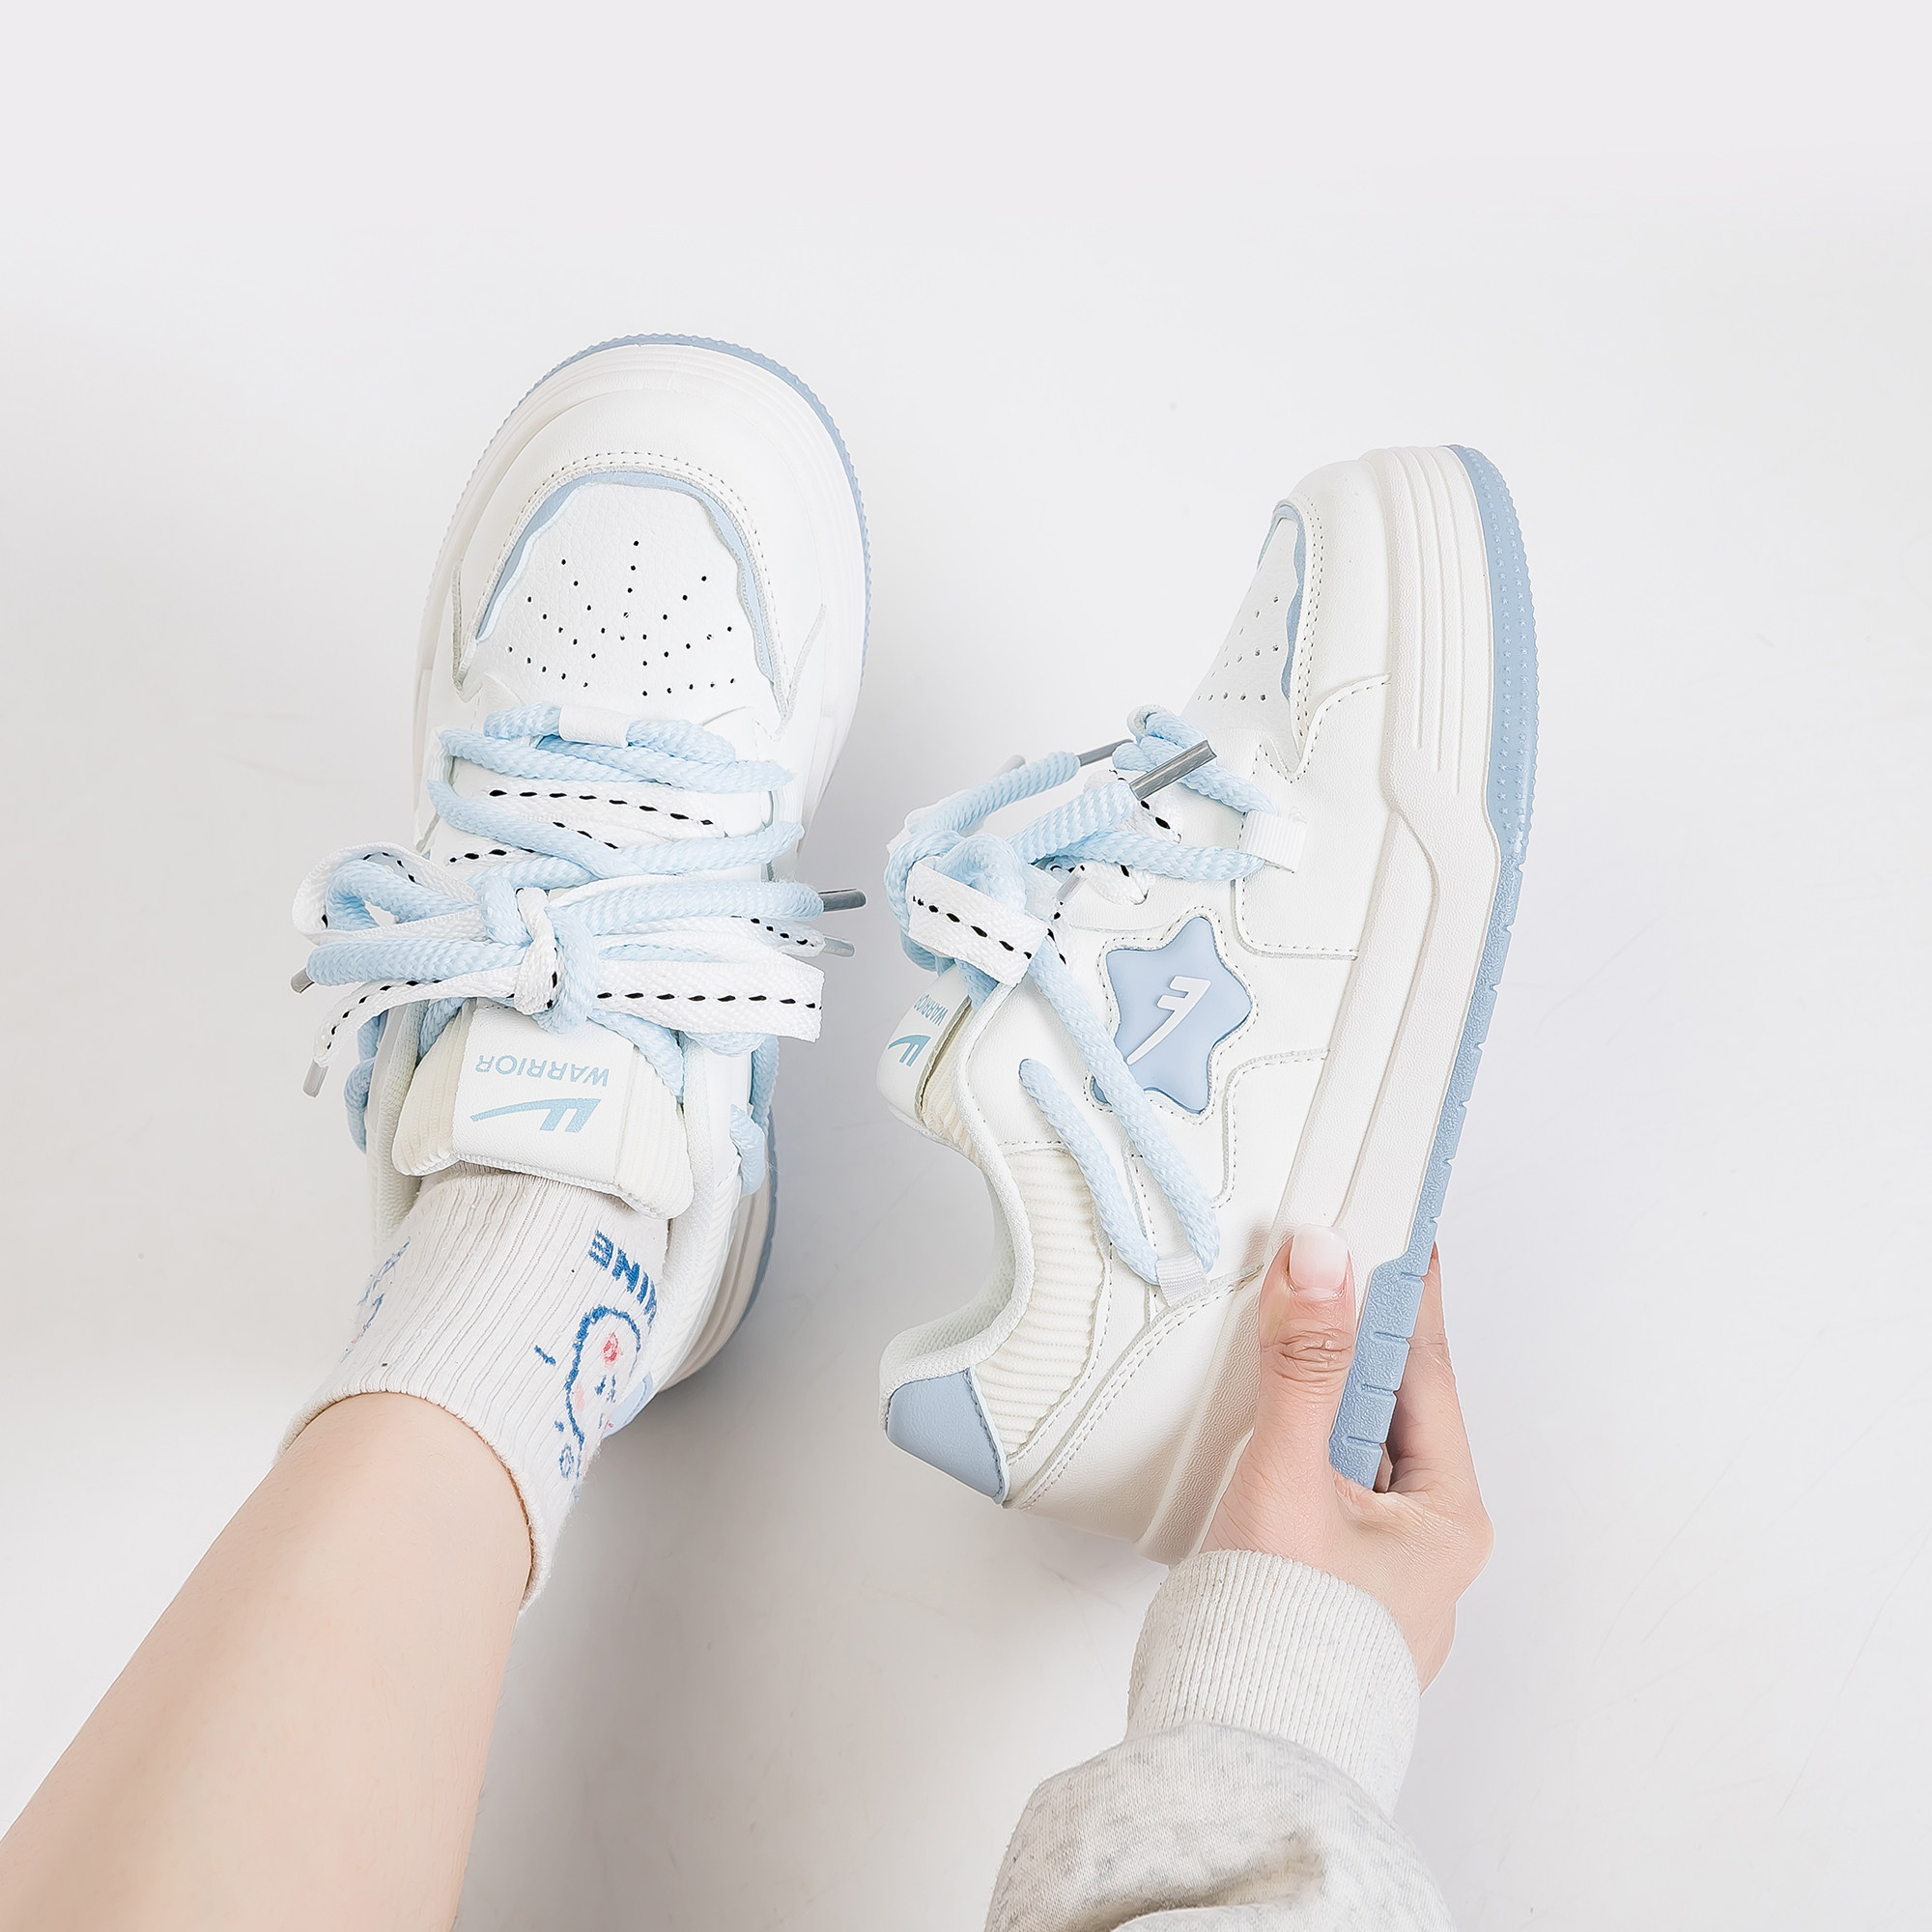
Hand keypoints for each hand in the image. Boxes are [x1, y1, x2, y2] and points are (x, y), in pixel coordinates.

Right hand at [1203, 1229, 1491, 1685]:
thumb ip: (1302, 1368)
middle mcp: (1424, 1545)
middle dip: (1349, 1336)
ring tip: (1279, 1333)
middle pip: (1387, 1404)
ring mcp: (1377, 1573)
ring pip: (1350, 1447)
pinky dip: (1292, 1444)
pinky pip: (1320, 1488)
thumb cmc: (1282, 1645)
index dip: (1401, 1292)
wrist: (1234, 1760)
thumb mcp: (1292, 1480)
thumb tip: (1323, 1266)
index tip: (1392, 1226)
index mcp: (1447, 1517)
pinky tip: (1255, 1429)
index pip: (1424, 1368)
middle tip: (1320, 1261)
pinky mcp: (1325, 1591)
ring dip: (1314, 1392)